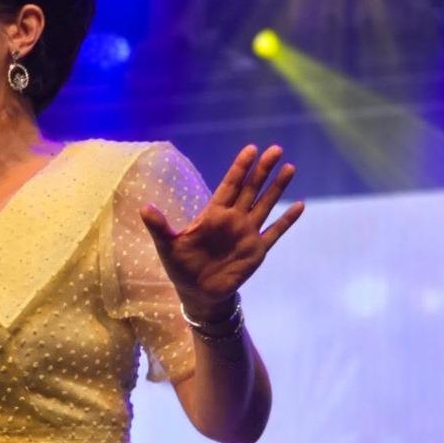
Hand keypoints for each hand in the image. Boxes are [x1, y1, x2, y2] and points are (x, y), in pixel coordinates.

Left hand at [139, 145, 303, 317]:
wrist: (197, 293)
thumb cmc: (181, 267)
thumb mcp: (167, 245)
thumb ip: (159, 226)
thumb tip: (144, 208)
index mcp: (213, 214)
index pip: (229, 185)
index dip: (240, 168)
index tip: (251, 149)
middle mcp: (233, 220)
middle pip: (251, 189)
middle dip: (263, 170)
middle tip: (276, 149)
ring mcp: (246, 234)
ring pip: (265, 205)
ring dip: (277, 188)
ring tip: (290, 167)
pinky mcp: (256, 251)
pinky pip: (274, 232)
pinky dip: (286, 221)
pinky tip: (299, 205)